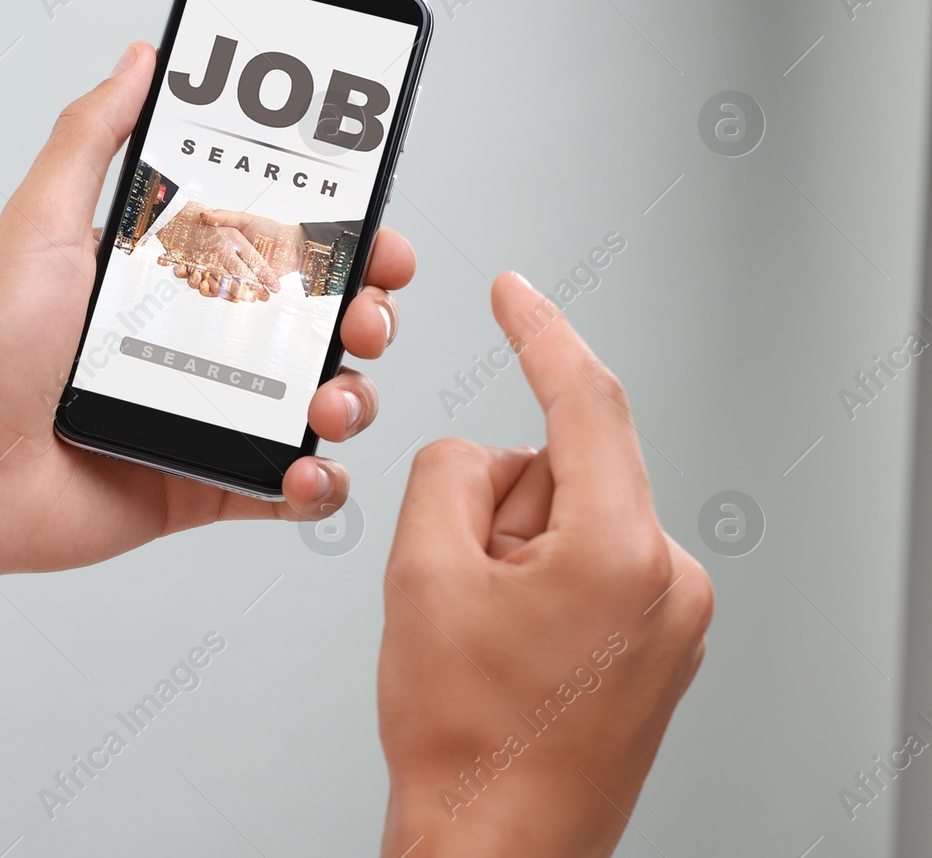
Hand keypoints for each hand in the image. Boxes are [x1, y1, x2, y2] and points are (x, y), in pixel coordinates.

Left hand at [0, 42, 414, 587]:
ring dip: (356, 396)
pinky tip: (310, 469)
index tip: (378, 233)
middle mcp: (201, 342)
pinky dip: (320, 485)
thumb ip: (94, 135)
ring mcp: (210, 415)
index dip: (346, 239)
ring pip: (324, 402)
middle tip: (365, 314)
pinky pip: (291, 490)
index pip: (285, 246)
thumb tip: (143, 56)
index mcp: (175, 276)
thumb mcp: (42, 221)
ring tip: (334, 398)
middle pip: (324, 321)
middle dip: (369, 313)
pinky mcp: (206, 485)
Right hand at [377, 272, 712, 857]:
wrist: (496, 846)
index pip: (586, 401)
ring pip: (569, 519)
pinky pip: (587, 562)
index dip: (539, 333)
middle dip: (496, 509)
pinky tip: (510, 647)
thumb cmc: (466, 740)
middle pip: (562, 470)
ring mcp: (673, 616)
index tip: (515, 293)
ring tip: (487, 636)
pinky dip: (536, 580)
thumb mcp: (421, 574)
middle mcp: (670, 578)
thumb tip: (478, 454)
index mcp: (623, 552)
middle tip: (459, 590)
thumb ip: (448, 471)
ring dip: (512, 554)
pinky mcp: (661, 640)